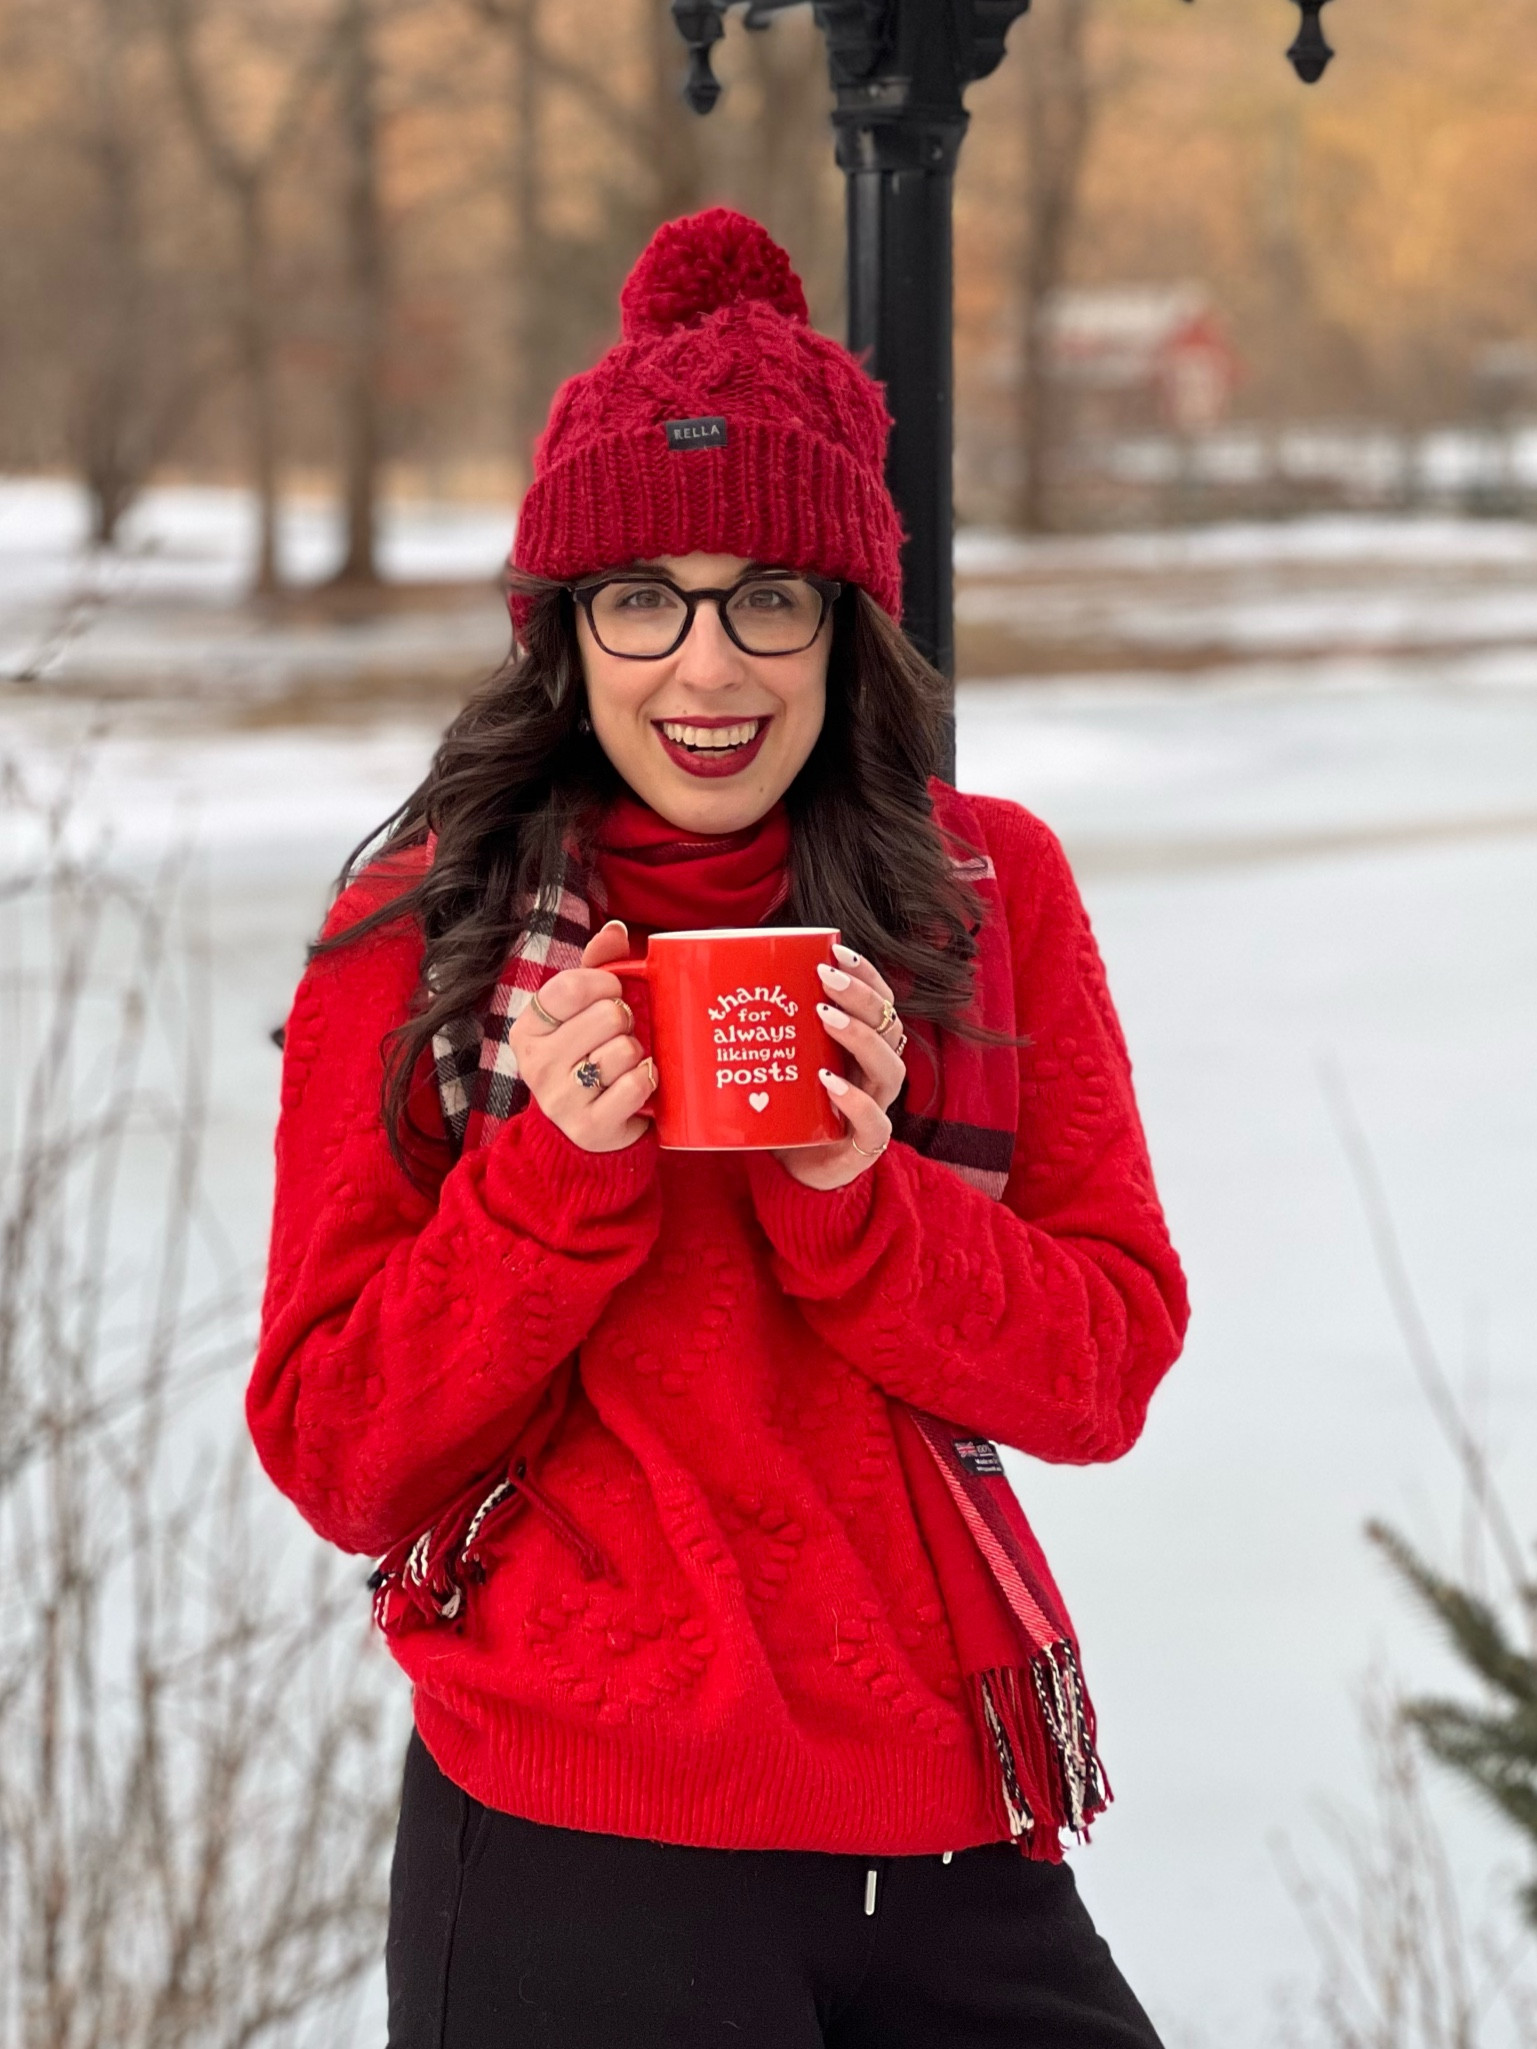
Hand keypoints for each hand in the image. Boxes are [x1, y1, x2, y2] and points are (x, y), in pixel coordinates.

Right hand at [508, 920, 656, 1152]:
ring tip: (625, 1062)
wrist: (584, 1130)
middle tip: (620, 1034)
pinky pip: (636, 1085)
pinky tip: (637, 1084)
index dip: (604, 983)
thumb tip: (615, 928)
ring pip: (624, 1051)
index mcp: (528, 1029)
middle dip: (626, 1021)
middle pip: (606, 1016)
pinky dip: (647, 1080)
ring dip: (637, 1053)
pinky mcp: (590, 1127)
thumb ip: (596, 966)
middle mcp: (537, 1064)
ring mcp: (561, 1099)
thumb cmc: (586, 1057)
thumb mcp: (582, 1012)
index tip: (612, 993)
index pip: (570, 986)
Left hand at [773, 943, 906, 1190]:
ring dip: (860, 1036)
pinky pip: (873, 1123)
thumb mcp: (773, 1060)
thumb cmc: (782, 1108)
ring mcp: (875, 1108)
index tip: (835, 949)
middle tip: (824, 976)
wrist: (792, 1173)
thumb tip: (690, 980)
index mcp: (860, 1046)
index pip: (879, 1000)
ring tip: (825, 1016)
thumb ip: (753, 1026)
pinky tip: (830, 1084)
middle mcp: (874, 1073)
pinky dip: (856, 1101)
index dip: (865, 973)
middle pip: (889, 1025)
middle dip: (860, 995)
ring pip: (889, 1067)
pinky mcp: (862, 1146)